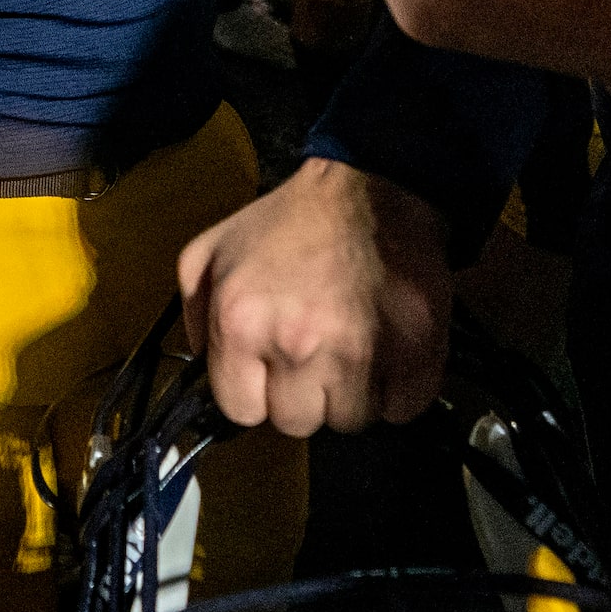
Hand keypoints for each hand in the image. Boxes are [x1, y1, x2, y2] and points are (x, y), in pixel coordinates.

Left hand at [179, 158, 450, 435]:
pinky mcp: (416, 355)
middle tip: (315, 352)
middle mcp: (297, 346)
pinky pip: (401, 410)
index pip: (240, 411)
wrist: (372, 188)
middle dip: (303, 394)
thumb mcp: (212, 249)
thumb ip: (194, 312)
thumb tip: (204, 365)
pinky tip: (387, 350)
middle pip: (296, 423)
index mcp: (241, 323)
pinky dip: (398, 390)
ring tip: (352, 348)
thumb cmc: (291, 221)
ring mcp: (360, 355)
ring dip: (352, 395)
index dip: (255, 392)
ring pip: (350, 421)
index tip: (270, 371)